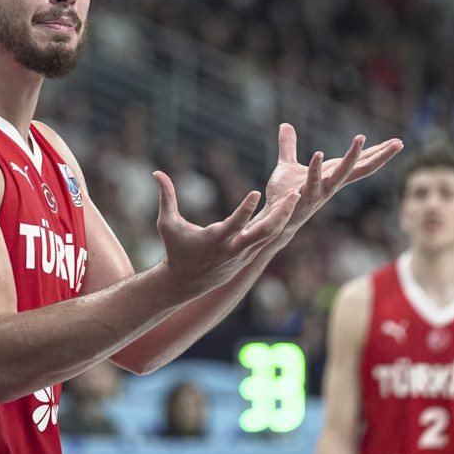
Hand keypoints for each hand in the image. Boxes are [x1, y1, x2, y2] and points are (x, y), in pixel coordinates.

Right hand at [152, 170, 299, 296]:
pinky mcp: (248, 256)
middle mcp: (234, 248)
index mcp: (216, 239)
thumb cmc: (175, 249)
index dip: (246, 208)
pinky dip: (278, 224)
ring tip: (296, 196)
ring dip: (283, 216)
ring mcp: (244, 254)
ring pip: (270, 235)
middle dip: (280, 214)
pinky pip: (267, 239)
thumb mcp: (166, 224)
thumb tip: (156, 172)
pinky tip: (288, 209)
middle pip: (263, 232)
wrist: (186, 282)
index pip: (235, 223)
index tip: (256, 192)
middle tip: (295, 194)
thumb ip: (166, 197)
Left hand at [256, 123, 402, 243]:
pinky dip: (316, 167)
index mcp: (331, 175)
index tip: (396, 142)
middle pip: (361, 168)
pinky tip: (318, 153)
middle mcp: (332, 184)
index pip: (360, 163)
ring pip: (342, 173)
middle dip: (380, 155)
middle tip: (399, 142)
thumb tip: (285, 125)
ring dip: (352, 156)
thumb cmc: (283, 194)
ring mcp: (321, 191)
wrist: (272, 217)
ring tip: (361, 137)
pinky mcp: (306, 195)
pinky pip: (313, 180)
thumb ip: (288, 146)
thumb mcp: (287, 165)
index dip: (377, 152)